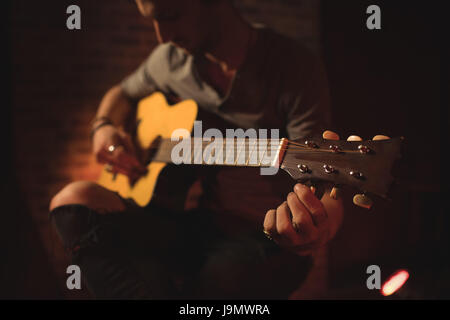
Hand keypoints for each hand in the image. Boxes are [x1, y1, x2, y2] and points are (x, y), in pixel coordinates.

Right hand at [92, 124, 146, 179]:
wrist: (100, 132)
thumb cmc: (115, 134)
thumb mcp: (125, 136)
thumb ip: (130, 148)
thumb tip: (137, 162)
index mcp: (108, 142)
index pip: (120, 154)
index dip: (130, 161)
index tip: (140, 165)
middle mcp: (101, 151)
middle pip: (117, 163)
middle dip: (130, 169)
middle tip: (141, 172)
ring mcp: (99, 157)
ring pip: (114, 169)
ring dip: (126, 173)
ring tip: (137, 175)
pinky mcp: (99, 161)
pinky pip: (111, 169)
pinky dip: (120, 171)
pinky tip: (129, 173)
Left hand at [263, 130, 390, 255]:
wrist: (311, 238)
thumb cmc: (320, 207)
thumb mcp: (328, 189)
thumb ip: (328, 164)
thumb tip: (329, 133)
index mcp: (325, 224)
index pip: (318, 213)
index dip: (307, 197)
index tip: (300, 184)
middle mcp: (311, 237)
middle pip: (301, 221)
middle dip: (294, 202)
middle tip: (292, 191)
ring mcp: (294, 242)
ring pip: (284, 228)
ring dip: (283, 209)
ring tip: (286, 202)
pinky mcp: (278, 241)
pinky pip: (269, 228)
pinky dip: (271, 215)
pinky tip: (277, 211)